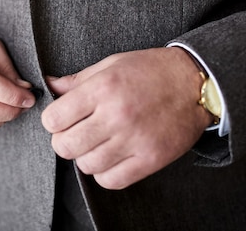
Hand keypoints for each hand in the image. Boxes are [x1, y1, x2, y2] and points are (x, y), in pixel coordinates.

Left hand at [41, 47, 212, 188]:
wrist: (195, 84)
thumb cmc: (150, 70)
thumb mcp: (111, 64)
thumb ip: (78, 80)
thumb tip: (50, 86)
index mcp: (103, 88)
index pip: (54, 119)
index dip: (53, 120)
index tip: (61, 119)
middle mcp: (116, 115)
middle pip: (65, 146)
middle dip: (64, 141)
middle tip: (75, 133)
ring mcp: (134, 140)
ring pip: (86, 165)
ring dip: (86, 157)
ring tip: (97, 143)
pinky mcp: (150, 159)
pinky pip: (111, 180)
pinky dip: (105, 173)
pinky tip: (111, 157)